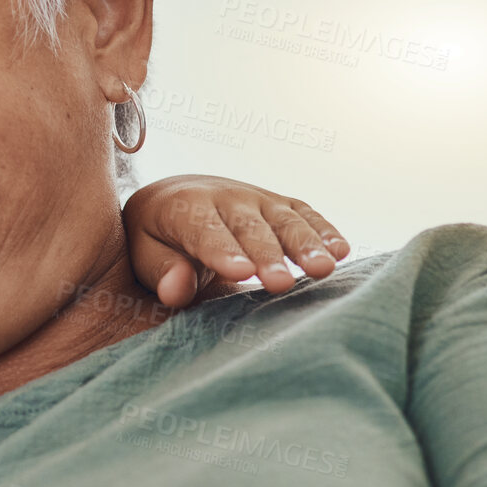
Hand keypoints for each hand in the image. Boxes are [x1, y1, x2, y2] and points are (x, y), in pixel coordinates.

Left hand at [123, 174, 349, 306]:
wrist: (176, 198)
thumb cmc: (156, 236)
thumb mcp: (143, 253)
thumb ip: (161, 271)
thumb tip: (176, 290)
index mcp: (183, 206)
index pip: (204, 231)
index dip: (223, 251)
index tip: (242, 274)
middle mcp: (224, 196)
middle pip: (250, 228)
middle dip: (268, 255)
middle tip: (282, 284)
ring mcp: (256, 197)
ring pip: (284, 219)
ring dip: (305, 244)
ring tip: (323, 269)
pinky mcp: (279, 204)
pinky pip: (305, 214)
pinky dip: (324, 231)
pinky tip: (342, 251)